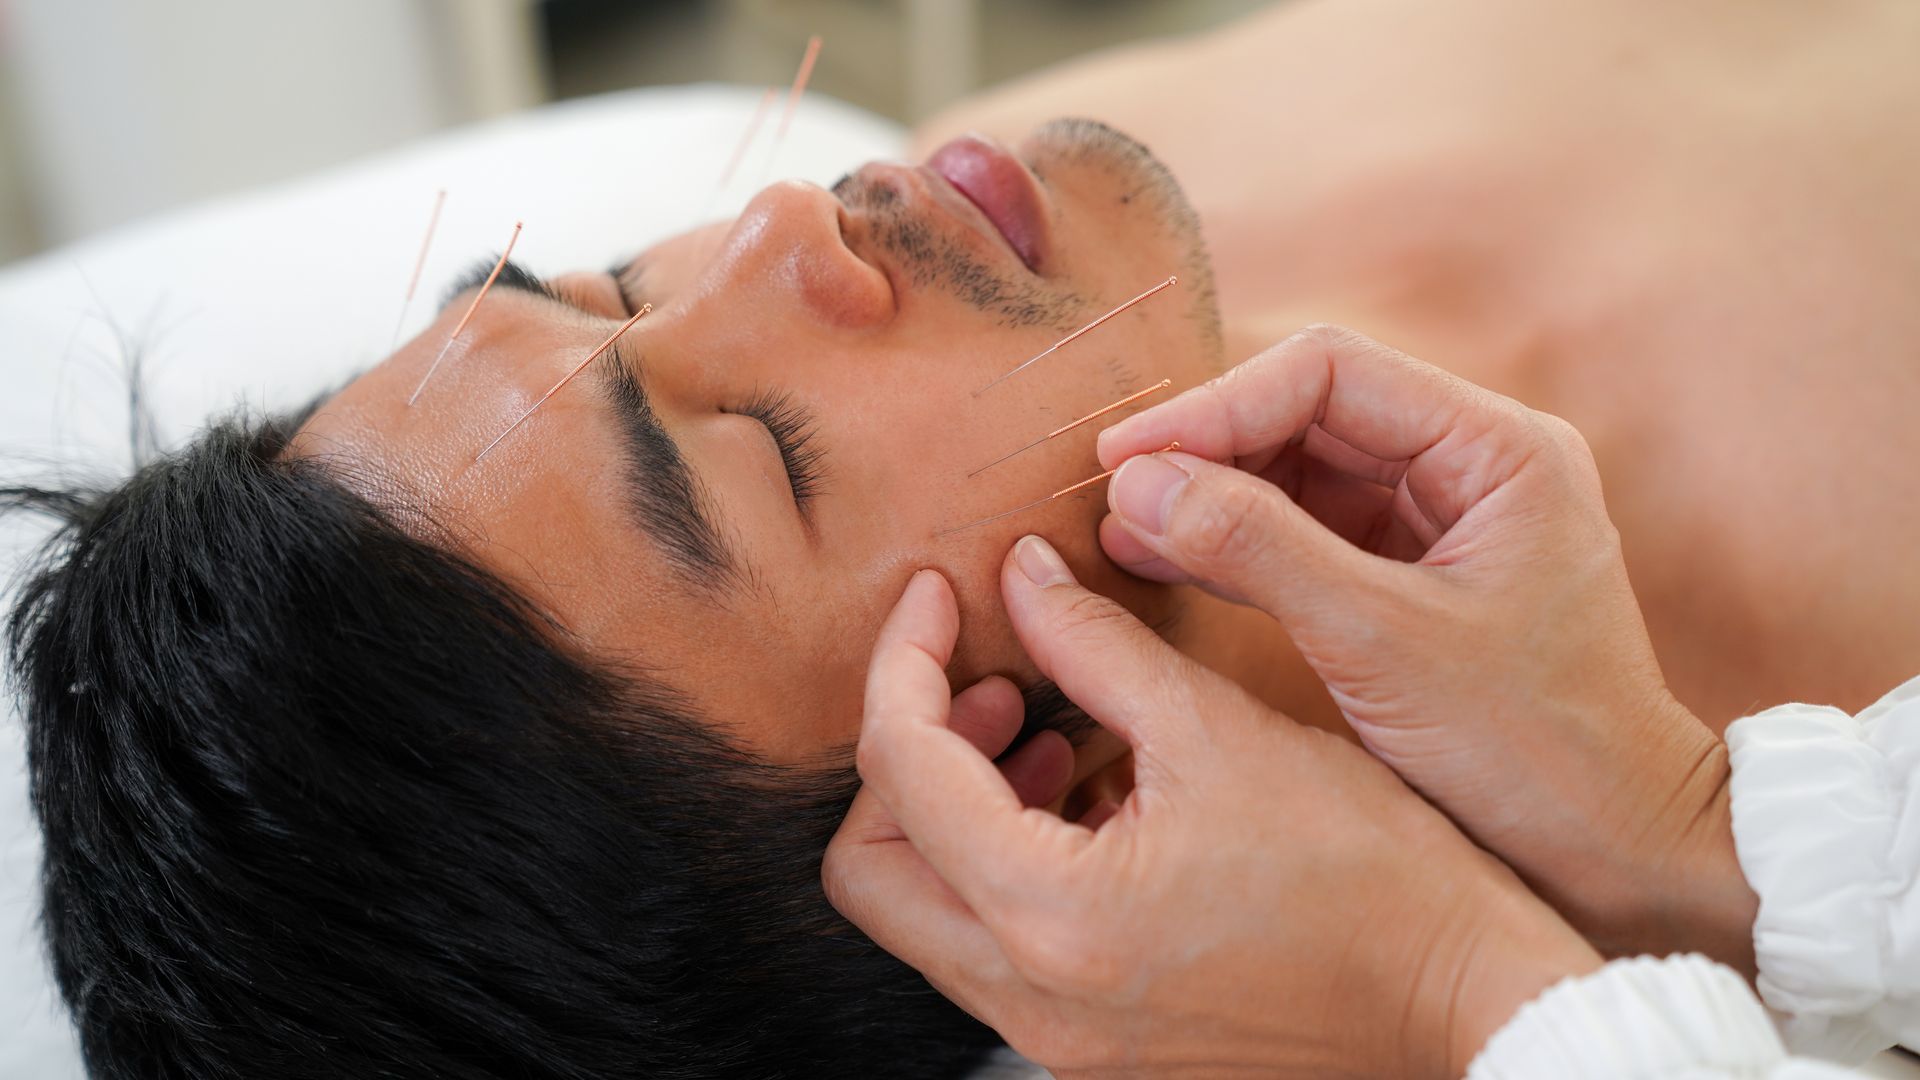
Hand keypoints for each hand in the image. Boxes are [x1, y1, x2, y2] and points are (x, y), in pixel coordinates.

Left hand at [823, 558, 1599, 1077]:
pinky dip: (1011, 868)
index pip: (902, 768)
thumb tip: (1019, 577)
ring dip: (959, 812)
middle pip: (870, 870)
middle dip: (906, 756)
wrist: (1469, 1007)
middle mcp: (1031, 998)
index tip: (936, 596)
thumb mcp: (1224, 731)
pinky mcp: (1098, 1049)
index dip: (904, 658)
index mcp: (1052, 913)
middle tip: (987, 683)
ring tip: (1053, 735)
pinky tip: (1099, 804)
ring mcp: (1059, 1038)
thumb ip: (1097, 646)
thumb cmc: (1376, 877)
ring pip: (928, 916)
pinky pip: (996, 952)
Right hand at [1095, 324, 1755, 966]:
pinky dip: (1237, 548)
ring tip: (1120, 531)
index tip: (1127, 458)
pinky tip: (1163, 561)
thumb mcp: (1381, 644)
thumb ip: (1259, 549)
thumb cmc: (1534, 753)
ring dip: (1212, 497)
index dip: (1217, 405)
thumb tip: (1137, 481)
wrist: (1617, 856)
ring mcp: (1444, 524)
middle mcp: (1474, 467)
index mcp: (1497, 451)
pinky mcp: (1414, 582)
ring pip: (1301, 474)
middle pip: (1309, 414)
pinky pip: (1309, 537)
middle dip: (1207, 449)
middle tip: (1110, 493)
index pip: (1329, 374)